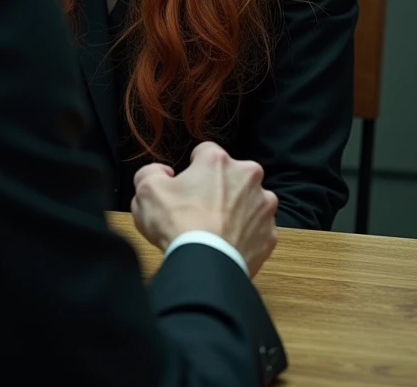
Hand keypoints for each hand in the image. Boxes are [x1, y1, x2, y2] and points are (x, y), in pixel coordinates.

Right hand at [131, 141, 278, 277]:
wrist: (205, 265)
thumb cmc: (178, 225)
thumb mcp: (147, 190)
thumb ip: (150, 172)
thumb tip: (162, 173)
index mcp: (218, 161)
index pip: (204, 152)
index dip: (192, 168)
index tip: (186, 184)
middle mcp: (247, 176)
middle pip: (231, 174)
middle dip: (218, 187)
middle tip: (200, 208)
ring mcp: (263, 206)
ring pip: (249, 201)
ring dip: (236, 209)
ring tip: (216, 229)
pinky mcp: (270, 234)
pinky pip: (257, 229)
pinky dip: (245, 234)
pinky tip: (227, 244)